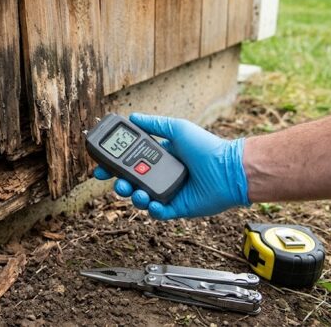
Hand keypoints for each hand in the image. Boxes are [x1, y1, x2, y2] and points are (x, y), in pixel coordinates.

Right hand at [93, 113, 249, 219]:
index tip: (100, 167)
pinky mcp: (178, 208)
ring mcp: (169, 192)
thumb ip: (154, 124)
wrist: (229, 170)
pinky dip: (153, 210)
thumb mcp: (178, 129)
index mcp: (160, 158)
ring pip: (141, 199)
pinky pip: (159, 213)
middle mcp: (162, 175)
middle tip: (118, 182)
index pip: (130, 162)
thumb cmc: (207, 147)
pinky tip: (153, 203)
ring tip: (137, 193)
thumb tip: (133, 116)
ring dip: (134, 197)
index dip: (113, 166)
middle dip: (119, 183)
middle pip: (131, 182)